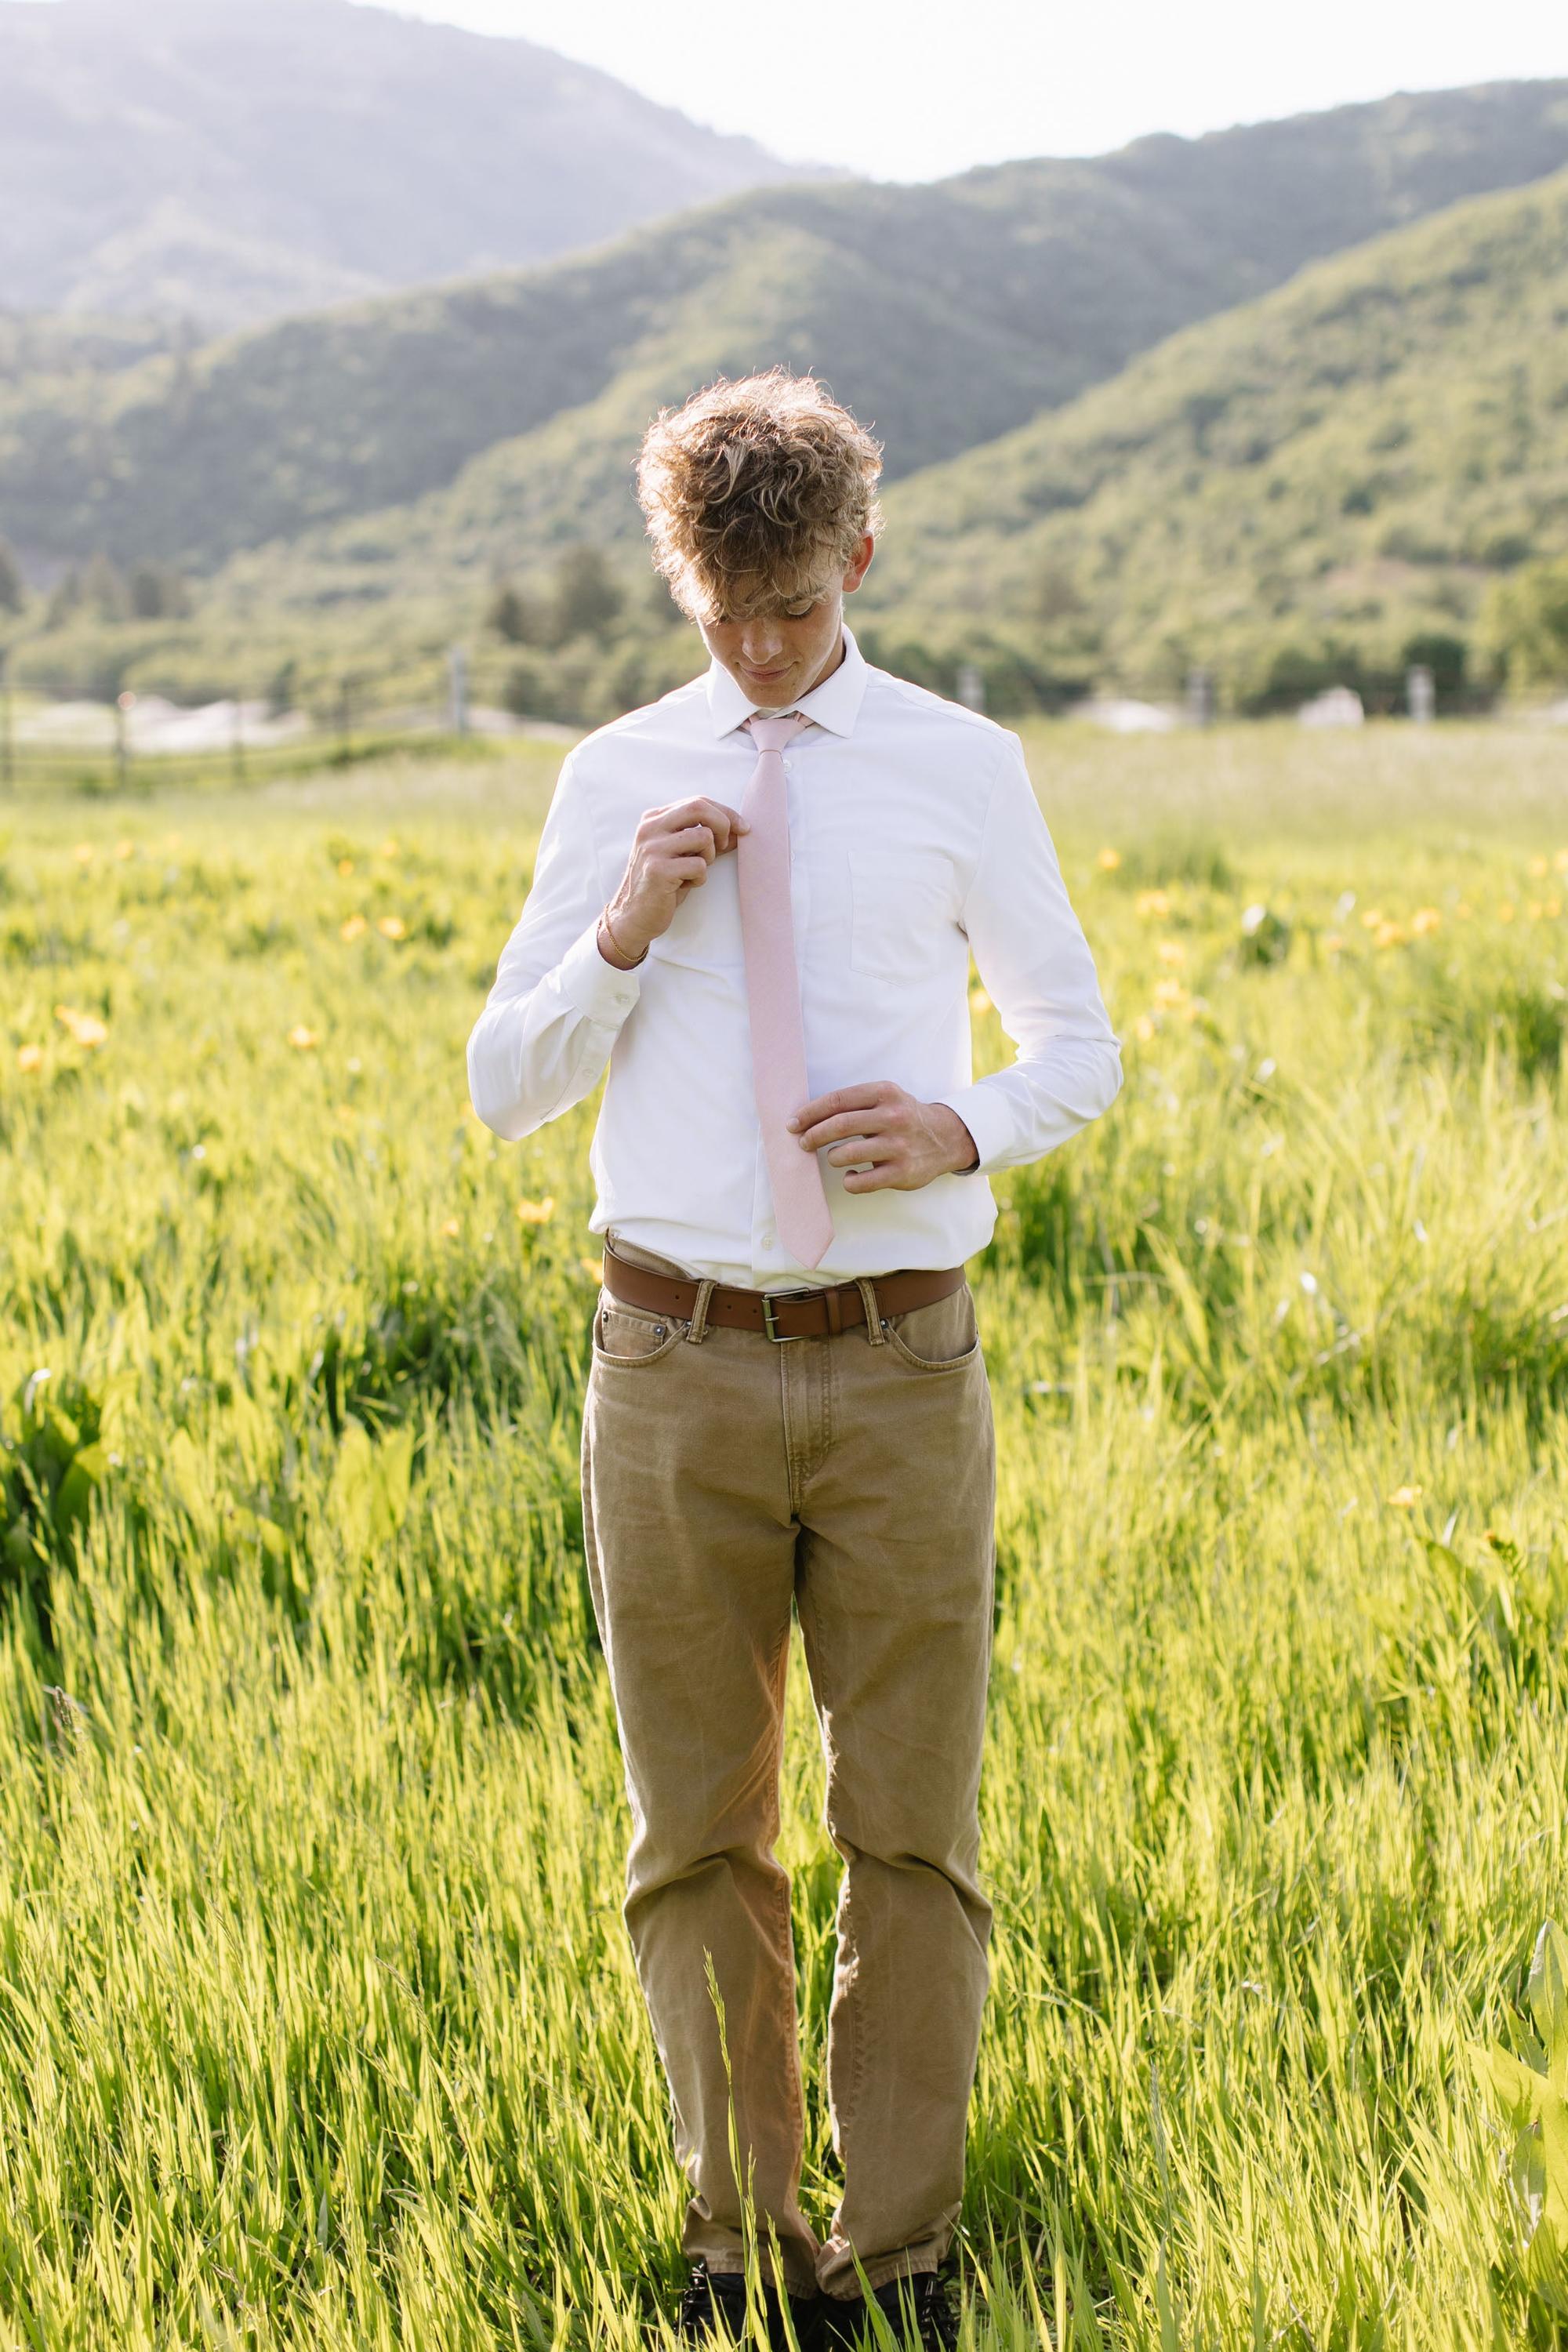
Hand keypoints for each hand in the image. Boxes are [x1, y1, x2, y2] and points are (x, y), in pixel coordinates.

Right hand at [598, 797, 748, 966]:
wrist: (633, 915)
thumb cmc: (663, 884)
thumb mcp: (683, 855)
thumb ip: (707, 840)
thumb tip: (740, 830)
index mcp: (654, 819)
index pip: (697, 802)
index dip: (725, 813)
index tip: (743, 828)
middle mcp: (650, 828)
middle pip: (698, 807)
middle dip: (723, 824)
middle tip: (725, 845)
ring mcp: (652, 848)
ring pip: (703, 837)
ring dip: (709, 857)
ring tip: (695, 871)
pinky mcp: (658, 870)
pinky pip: (698, 865)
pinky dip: (700, 878)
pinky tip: (684, 885)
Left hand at [789, 1082, 979, 1192]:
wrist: (946, 1138)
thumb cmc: (903, 1117)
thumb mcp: (885, 1098)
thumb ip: (853, 1103)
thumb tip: (807, 1117)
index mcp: (884, 1093)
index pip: (837, 1101)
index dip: (810, 1113)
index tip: (793, 1123)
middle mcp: (893, 1117)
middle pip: (839, 1125)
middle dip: (813, 1135)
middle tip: (803, 1143)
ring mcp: (898, 1146)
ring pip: (846, 1153)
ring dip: (831, 1157)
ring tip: (833, 1157)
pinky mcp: (902, 1172)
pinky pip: (861, 1181)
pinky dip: (848, 1180)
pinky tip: (850, 1175)